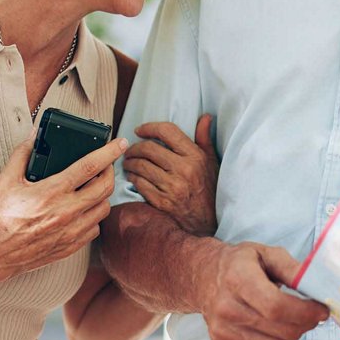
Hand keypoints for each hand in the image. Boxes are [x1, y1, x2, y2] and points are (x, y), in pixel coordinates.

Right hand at [0, 137, 126, 281]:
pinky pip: (95, 228)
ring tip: (95, 187)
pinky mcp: (72, 245)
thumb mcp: (7, 179)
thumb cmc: (1, 216)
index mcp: (53, 191)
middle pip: (105, 187)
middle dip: (111, 171)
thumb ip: (22, 154)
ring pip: (104, 208)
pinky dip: (94, 216)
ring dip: (103, 195)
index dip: (109, 152)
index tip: (120, 143)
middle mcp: (67, 211)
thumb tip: (34, 136)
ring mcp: (72, 230)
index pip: (90, 166)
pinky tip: (84, 210)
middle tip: (106, 165)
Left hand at [122, 115, 218, 235]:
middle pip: (149, 148)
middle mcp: (183, 169)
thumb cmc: (209, 189)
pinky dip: (132, 178)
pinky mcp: (162, 202)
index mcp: (195, 156)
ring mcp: (172, 187)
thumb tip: (205, 117)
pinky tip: (132, 176)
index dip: (149, 127)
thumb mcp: (211, 162)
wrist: (208, 222)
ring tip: (128, 162)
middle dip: (135, 147)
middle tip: (130, 149)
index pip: (167, 131)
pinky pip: (140, 184)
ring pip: (141, 166)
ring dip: (130, 162)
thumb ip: (205, 138)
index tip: (140, 130)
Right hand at [196, 241, 328, 339]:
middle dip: (305, 325)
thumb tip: (317, 287)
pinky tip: (276, 329)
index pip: (276, 307)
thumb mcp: (266, 253)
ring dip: (294, 337)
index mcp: (237, 279)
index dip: (305, 312)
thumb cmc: (239, 264)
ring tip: (296, 321)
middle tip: (313, 314)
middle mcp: (225, 308)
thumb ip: (291, 268)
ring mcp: (221, 331)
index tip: (322, 310)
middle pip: (279, 331)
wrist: (203, 278)